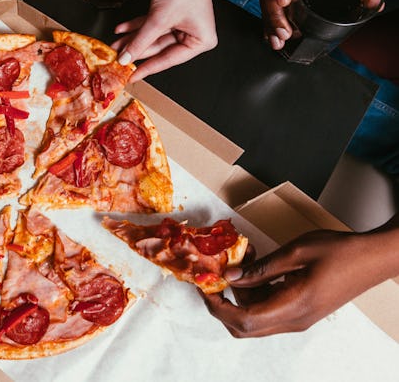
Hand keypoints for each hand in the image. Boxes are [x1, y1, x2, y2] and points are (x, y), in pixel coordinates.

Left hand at [111, 0, 217, 81]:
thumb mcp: (159, 19)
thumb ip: (141, 41)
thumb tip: (126, 58)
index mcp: (200, 41)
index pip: (169, 60)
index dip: (148, 68)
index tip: (132, 76)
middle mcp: (193, 34)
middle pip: (159, 48)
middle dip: (137, 50)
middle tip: (118, 58)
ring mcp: (181, 24)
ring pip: (152, 36)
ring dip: (133, 39)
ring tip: (115, 44)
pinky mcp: (170, 13)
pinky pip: (151, 25)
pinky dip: (137, 26)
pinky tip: (122, 29)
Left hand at [200, 228, 398, 336]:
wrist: (373, 258)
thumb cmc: (339, 252)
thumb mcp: (295, 252)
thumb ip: (260, 268)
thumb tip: (230, 277)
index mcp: (293, 307)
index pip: (244, 320)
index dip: (218, 307)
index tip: (205, 287)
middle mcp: (294, 320)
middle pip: (245, 326)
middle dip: (224, 302)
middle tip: (216, 274)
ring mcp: (299, 318)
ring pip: (256, 317)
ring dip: (242, 292)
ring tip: (243, 257)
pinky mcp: (302, 310)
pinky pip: (269, 308)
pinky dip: (256, 290)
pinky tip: (258, 265)